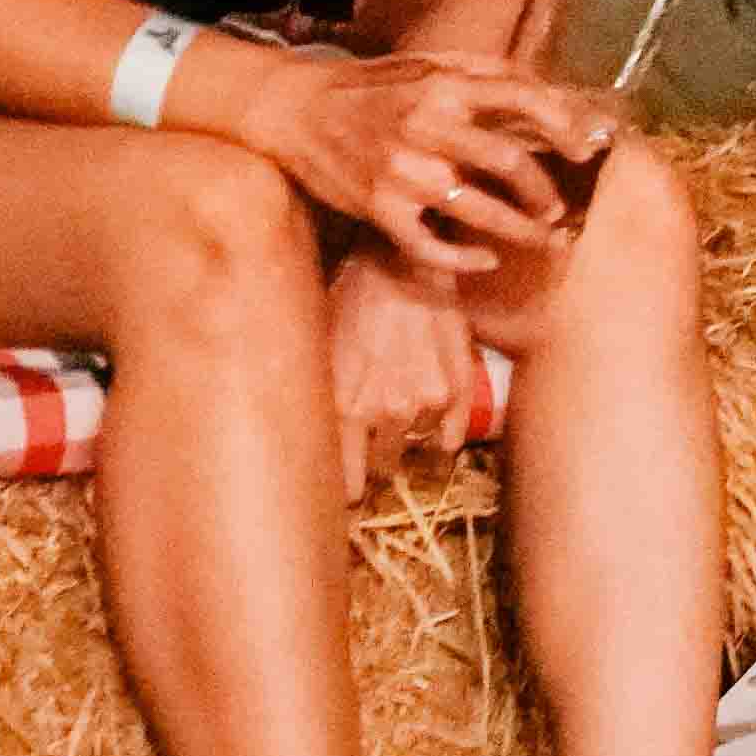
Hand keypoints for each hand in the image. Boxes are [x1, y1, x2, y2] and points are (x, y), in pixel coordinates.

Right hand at [249, 52, 613, 276]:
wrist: (297, 109)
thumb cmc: (375, 86)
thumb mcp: (430, 63)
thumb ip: (490, 75)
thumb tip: (554, 96)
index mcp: (446, 84)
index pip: (523, 99)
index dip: (565, 127)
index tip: (589, 151)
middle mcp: (427, 125)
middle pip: (510, 161)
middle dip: (546, 192)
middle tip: (561, 211)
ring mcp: (402, 171)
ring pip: (479, 210)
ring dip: (520, 231)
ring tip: (544, 241)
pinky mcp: (379, 208)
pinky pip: (430, 247)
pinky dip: (464, 260)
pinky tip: (486, 259)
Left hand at [320, 249, 477, 500]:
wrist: (398, 263)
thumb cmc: (348, 302)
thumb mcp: (317, 354)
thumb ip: (315, 404)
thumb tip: (297, 445)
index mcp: (346, 408)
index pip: (347, 485)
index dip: (347, 490)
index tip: (346, 492)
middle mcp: (388, 411)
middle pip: (383, 468)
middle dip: (376, 459)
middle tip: (372, 442)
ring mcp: (427, 402)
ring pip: (416, 449)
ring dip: (407, 439)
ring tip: (399, 412)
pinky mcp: (458, 389)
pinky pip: (450, 438)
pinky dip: (442, 434)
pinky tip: (430, 419)